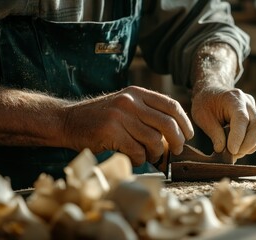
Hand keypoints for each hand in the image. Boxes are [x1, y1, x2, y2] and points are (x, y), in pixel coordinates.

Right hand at [62, 86, 193, 165]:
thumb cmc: (100, 117)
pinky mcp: (110, 132)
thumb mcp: (125, 105)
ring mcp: (120, 116)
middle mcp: (130, 102)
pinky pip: (137, 152)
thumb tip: (175, 132)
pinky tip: (134, 158)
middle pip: (167, 124)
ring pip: (154, 140)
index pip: (171, 105)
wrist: (67, 121)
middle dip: (177, 141)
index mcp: (137, 93)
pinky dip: (140, 160)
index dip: (185, 122)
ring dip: (156, 153)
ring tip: (150, 156)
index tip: (188, 135)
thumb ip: (147, 112)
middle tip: (176, 150)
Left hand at [191, 86, 255, 159]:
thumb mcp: (201, 116)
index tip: (232, 151)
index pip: (242, 119)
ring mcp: (254, 109)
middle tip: (233, 155)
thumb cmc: (205, 102)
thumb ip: (213, 132)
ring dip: (250, 147)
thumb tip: (222, 149)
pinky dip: (251, 144)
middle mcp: (248, 102)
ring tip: (234, 153)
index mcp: (233, 98)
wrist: (212, 91)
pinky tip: (239, 147)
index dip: (238, 137)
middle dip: (247, 145)